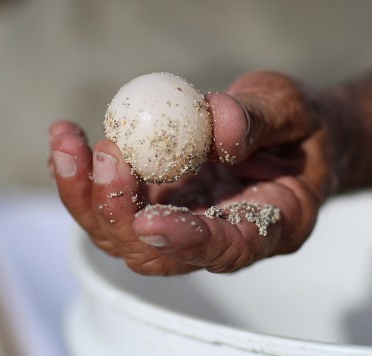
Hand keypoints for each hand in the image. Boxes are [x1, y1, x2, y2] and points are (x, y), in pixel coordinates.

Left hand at [48, 71, 341, 274]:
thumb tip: (217, 125)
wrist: (293, 134)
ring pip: (124, 234)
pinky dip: (85, 175)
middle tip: (106, 155)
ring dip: (87, 194)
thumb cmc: (304, 128)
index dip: (188, 242)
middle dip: (119, 213)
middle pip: (157, 253)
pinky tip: (69, 138)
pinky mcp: (161, 200)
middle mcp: (220, 235)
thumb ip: (263, 120)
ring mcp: (185, 220)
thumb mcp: (295, 111)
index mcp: (270, 225)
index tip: (151, 219)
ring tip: (67, 141)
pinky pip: (115, 201)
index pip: (227, 249)